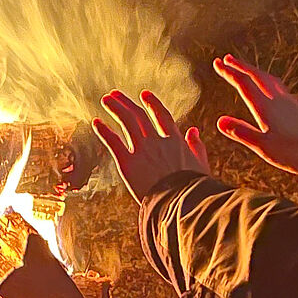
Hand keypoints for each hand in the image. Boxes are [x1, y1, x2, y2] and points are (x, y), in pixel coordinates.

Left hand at [94, 90, 209, 201]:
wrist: (179, 202)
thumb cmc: (193, 189)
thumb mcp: (200, 165)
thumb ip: (197, 146)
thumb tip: (193, 130)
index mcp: (175, 140)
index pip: (162, 115)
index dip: (153, 103)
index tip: (144, 94)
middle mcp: (157, 140)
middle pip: (139, 115)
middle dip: (126, 103)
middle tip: (115, 94)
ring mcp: (141, 150)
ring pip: (126, 122)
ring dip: (115, 108)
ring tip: (106, 99)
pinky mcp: (127, 162)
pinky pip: (113, 142)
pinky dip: (104, 131)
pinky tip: (96, 122)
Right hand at [212, 55, 297, 174]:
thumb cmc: (293, 151)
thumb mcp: (263, 146)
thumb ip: (242, 132)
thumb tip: (220, 121)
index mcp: (265, 107)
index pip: (244, 84)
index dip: (229, 72)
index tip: (217, 63)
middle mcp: (276, 100)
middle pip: (256, 76)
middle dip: (241, 66)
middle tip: (228, 58)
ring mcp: (288, 102)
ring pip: (269, 79)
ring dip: (255, 71)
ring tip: (248, 68)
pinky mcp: (297, 108)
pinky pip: (279, 86)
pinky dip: (270, 80)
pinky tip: (273, 86)